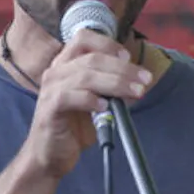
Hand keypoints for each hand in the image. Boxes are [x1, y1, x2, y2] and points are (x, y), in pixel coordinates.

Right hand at [22, 32, 151, 177]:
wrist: (51, 155)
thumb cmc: (74, 127)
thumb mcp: (96, 101)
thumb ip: (110, 87)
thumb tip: (137, 80)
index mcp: (66, 64)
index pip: (83, 38)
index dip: (108, 44)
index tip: (128, 57)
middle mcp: (56, 72)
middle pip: (93, 58)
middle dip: (124, 68)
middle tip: (145, 80)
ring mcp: (50, 89)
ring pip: (85, 76)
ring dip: (116, 83)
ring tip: (135, 93)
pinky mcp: (49, 108)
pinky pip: (69, 97)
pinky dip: (91, 100)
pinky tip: (105, 107)